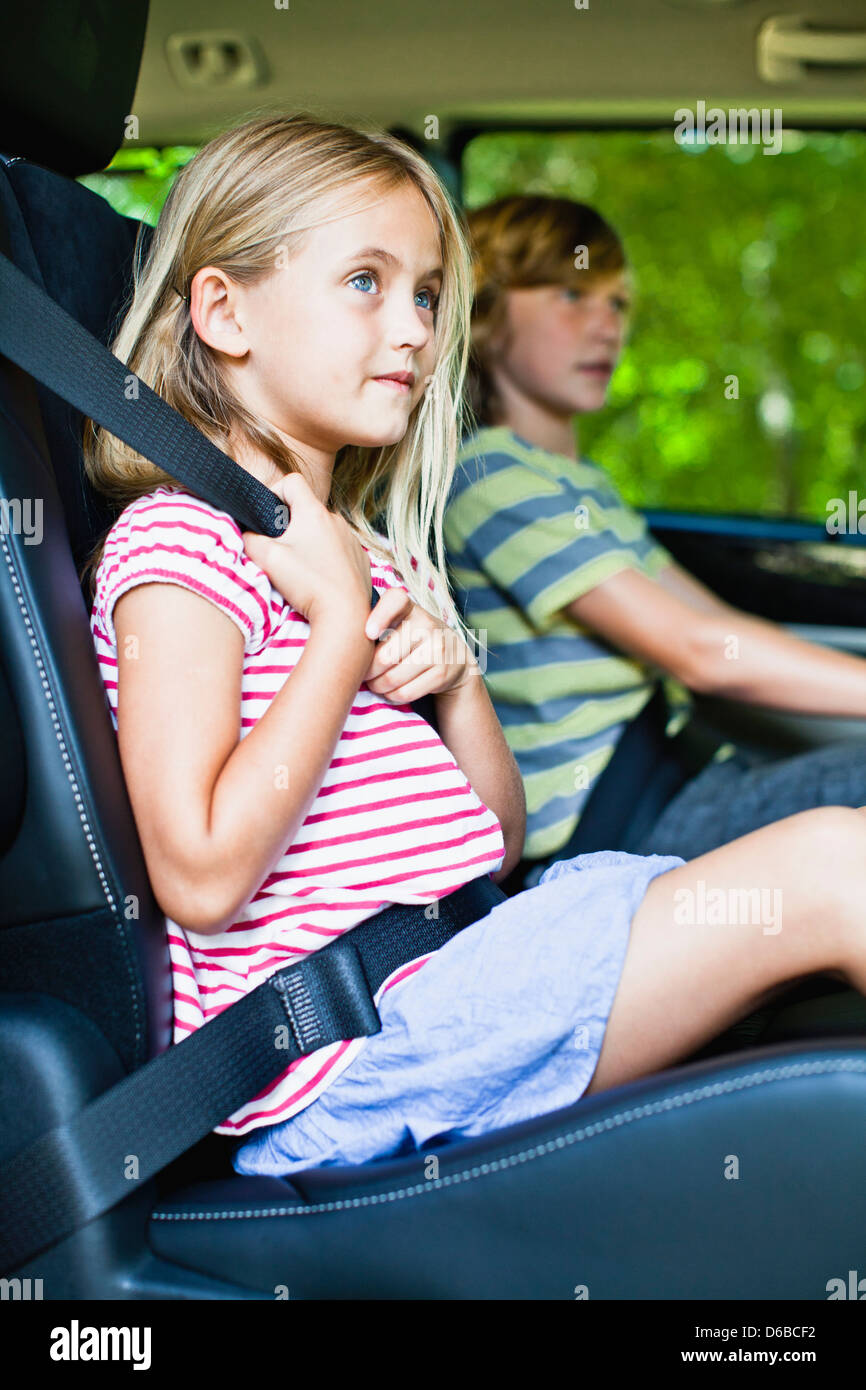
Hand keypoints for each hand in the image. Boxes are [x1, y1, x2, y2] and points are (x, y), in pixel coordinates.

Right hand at [241, 472, 371, 625]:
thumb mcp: (267, 559)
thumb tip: (247, 534)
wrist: (345, 615)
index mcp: (314, 512)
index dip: (275, 491)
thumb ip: (250, 539)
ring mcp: (351, 539)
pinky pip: (338, 549)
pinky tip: (319, 579)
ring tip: (300, 568)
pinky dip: (325, 558)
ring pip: (322, 530)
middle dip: (289, 524)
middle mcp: (336, 520)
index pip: (292, 481)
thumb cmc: (308, 584)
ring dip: (308, 542)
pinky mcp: (360, 558)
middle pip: (307, 509)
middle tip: (279, 549)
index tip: (268, 515)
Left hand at [363, 586, 478, 703]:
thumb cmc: (411, 639)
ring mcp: (438, 649)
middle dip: (368, 672)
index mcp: (410, 608)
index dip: (380, 616)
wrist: (454, 656)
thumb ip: (374, 624)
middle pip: (385, 656)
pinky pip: (405, 693)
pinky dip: (392, 696)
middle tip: (365, 674)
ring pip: (393, 678)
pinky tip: (391, 691)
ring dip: (377, 686)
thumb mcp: (400, 623)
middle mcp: (427, 624)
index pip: (396, 600)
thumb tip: (341, 645)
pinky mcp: (442, 674)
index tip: (368, 633)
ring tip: (376, 683)